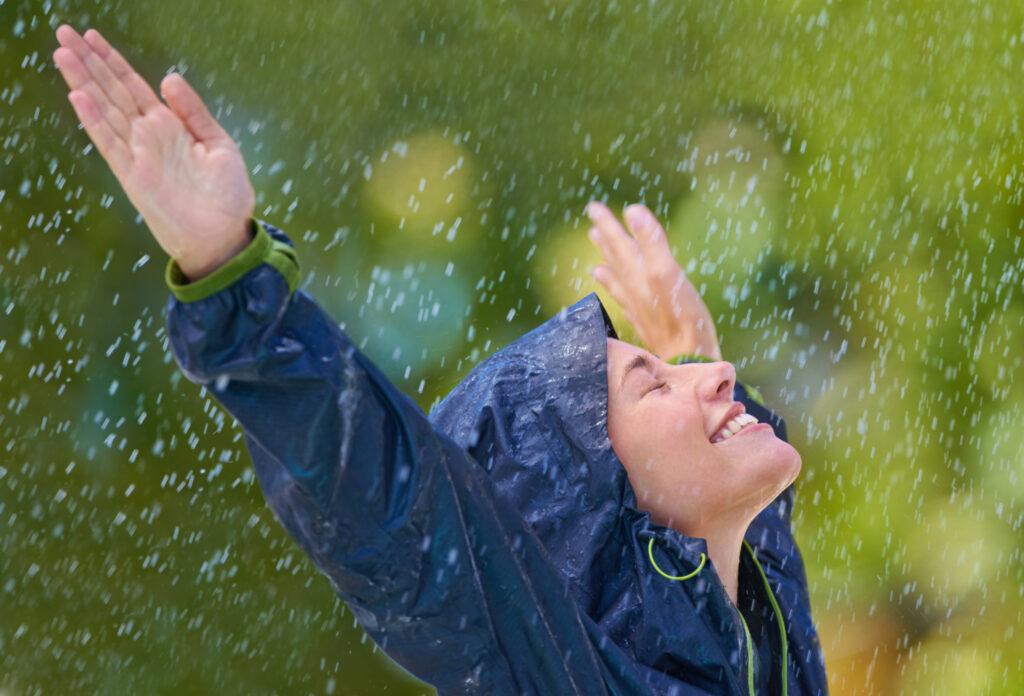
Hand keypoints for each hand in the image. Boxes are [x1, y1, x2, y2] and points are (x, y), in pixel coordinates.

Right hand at [53, 25, 253, 280]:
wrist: (225, 234)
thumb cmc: (227, 194)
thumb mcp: (218, 144)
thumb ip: (193, 112)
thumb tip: (168, 78)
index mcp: (170, 126)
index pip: (134, 86)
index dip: (113, 61)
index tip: (92, 36)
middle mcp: (148, 137)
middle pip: (112, 91)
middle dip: (89, 62)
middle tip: (64, 31)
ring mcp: (138, 155)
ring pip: (104, 110)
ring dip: (83, 82)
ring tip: (62, 53)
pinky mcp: (132, 176)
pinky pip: (110, 143)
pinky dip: (94, 120)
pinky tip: (78, 96)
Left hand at [586, 201, 721, 360]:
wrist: (688, 362)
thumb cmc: (682, 319)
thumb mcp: (668, 273)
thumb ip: (652, 242)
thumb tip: (632, 211)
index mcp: (640, 274)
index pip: (620, 244)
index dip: (609, 225)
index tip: (594, 207)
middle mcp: (635, 290)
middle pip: (616, 259)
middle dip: (606, 239)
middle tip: (593, 221)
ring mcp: (640, 308)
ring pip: (619, 279)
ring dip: (609, 262)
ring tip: (596, 251)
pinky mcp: (649, 324)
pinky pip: (627, 302)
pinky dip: (618, 290)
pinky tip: (616, 291)